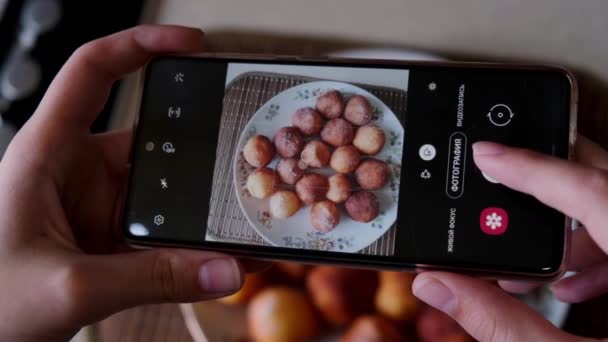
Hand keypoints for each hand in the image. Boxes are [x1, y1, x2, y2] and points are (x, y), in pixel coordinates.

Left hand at [0, 25, 245, 341]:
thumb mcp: (69, 288)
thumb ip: (151, 280)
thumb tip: (224, 271)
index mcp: (48, 154)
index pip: (92, 73)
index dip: (140, 44)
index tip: (191, 44)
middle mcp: (77, 171)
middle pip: (151, 137)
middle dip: (201, 144)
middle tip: (247, 149)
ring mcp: (99, 206)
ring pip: (165, 189)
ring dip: (202, 201)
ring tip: (244, 209)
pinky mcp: (112, 238)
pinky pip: (164, 230)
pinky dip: (194, 240)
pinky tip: (222, 250)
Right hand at [412, 136, 607, 340]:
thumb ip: (501, 324)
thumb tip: (439, 286)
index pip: (593, 192)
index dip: (532, 168)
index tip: (487, 154)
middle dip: (552, 175)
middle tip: (503, 175)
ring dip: (570, 224)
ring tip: (531, 260)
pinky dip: (599, 250)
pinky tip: (572, 284)